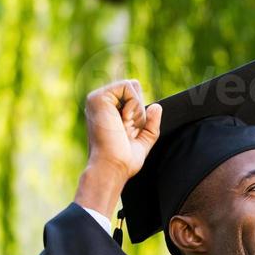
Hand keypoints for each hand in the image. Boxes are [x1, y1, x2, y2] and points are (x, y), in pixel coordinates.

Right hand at [75, 79, 161, 217]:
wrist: (112, 168)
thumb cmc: (123, 160)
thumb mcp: (142, 141)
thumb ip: (150, 125)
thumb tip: (157, 106)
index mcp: (108, 111)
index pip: (133, 95)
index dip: (140, 113)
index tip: (130, 133)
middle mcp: (101, 103)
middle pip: (134, 88)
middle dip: (140, 111)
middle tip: (128, 130)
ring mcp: (97, 98)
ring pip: (132, 86)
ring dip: (137, 111)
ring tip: (125, 127)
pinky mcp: (98, 97)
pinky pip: (127, 86)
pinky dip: (134, 105)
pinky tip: (124, 120)